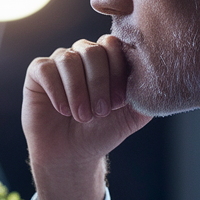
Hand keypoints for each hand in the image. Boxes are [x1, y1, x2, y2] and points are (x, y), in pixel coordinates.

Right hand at [23, 35, 151, 199]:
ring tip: (83, 116)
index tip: (119, 102)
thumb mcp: (133, 115)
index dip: (117, 71)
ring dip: (78, 91)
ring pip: (68, 59)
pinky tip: (63, 110)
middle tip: (102, 112)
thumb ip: (147, 94)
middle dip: (99, 83)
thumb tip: (162, 76)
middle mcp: (83, 55)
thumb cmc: (102, 132)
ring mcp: (59, 61)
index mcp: (107, 59)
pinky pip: (45, 69)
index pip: (114, 45)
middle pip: (92, 50)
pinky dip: (57, 91)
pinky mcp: (37, 72)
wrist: (73, 154)